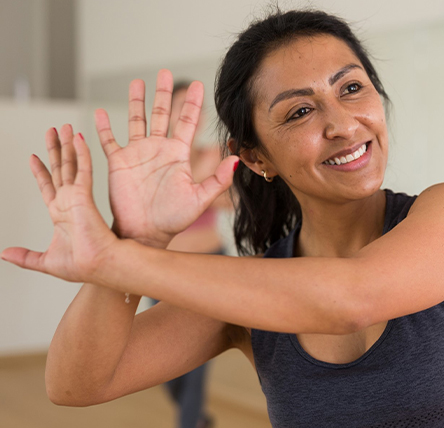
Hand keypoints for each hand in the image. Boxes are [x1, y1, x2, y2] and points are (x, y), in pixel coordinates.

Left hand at [1, 126, 116, 281]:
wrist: (97, 266)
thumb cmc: (81, 267)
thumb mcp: (45, 261)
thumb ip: (25, 256)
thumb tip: (4, 254)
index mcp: (60, 215)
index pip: (48, 187)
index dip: (40, 172)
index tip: (33, 157)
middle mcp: (68, 202)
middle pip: (59, 170)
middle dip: (55, 150)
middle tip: (52, 131)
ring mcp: (77, 197)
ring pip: (70, 165)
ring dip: (67, 145)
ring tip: (64, 127)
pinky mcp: (85, 196)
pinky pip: (83, 169)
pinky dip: (81, 153)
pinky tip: (79, 138)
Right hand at [97, 69, 238, 247]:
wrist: (146, 233)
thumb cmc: (173, 219)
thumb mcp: (200, 199)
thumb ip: (218, 180)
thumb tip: (236, 160)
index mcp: (178, 155)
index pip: (188, 123)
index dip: (193, 104)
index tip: (199, 85)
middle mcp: (158, 150)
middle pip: (162, 114)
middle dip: (164, 93)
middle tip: (166, 72)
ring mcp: (138, 154)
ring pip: (137, 120)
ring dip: (136, 101)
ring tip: (137, 82)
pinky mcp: (119, 162)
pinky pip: (109, 140)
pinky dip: (103, 127)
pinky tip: (100, 113)